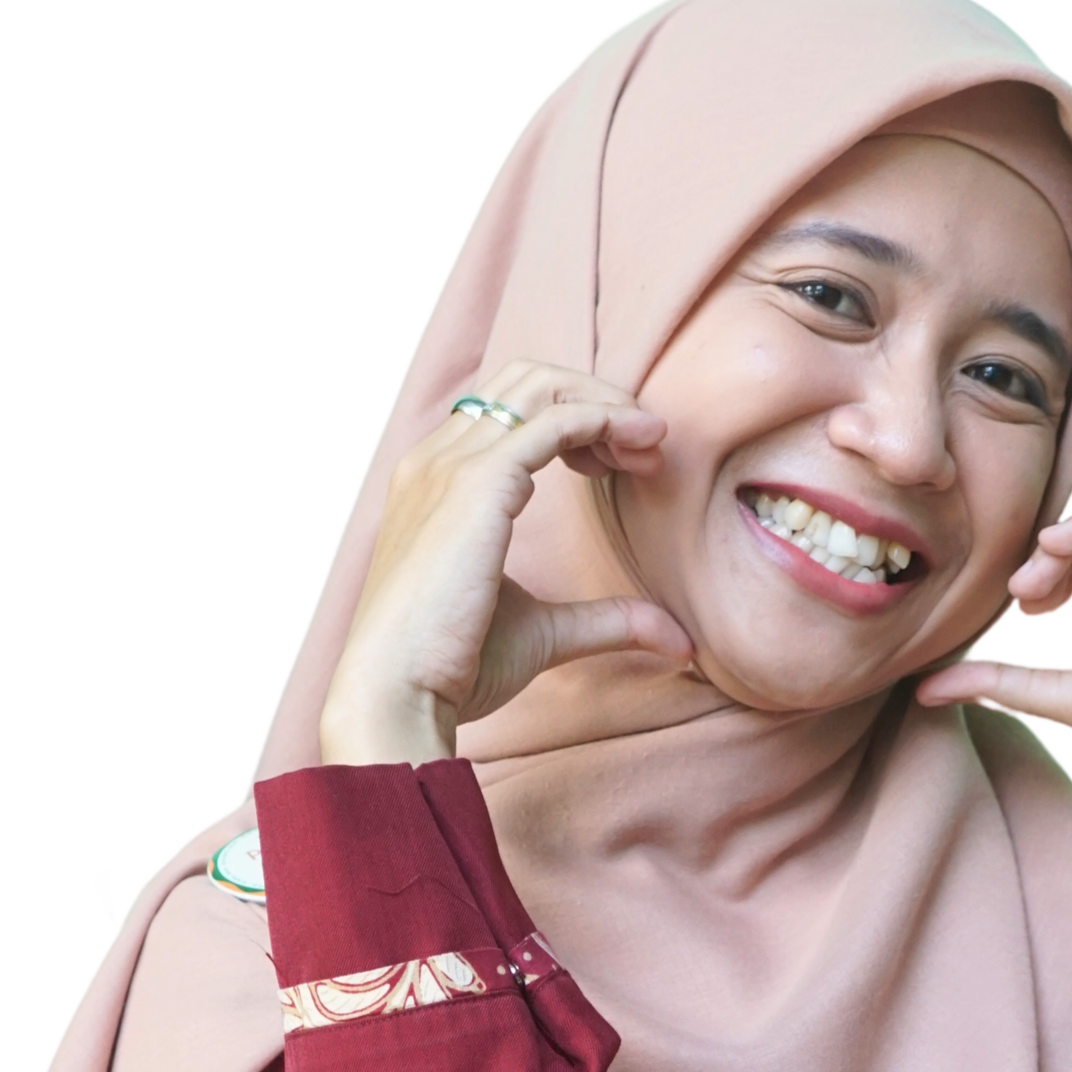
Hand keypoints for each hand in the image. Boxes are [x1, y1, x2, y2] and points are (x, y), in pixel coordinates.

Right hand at [319, 360, 691, 763]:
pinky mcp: (478, 483)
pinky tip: (641, 445)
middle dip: (594, 399)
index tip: (617, 466)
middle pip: (526, 381)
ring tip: (650, 444)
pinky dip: (605, 420)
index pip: (507, 414)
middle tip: (645, 448)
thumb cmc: (449, 667)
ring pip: (541, 387)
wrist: (396, 690)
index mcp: (435, 483)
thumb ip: (605, 621)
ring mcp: (453, 464)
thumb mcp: (542, 632)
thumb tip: (676, 639)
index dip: (572, 423)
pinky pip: (554, 421)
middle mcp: (438, 459)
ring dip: (607, 404)